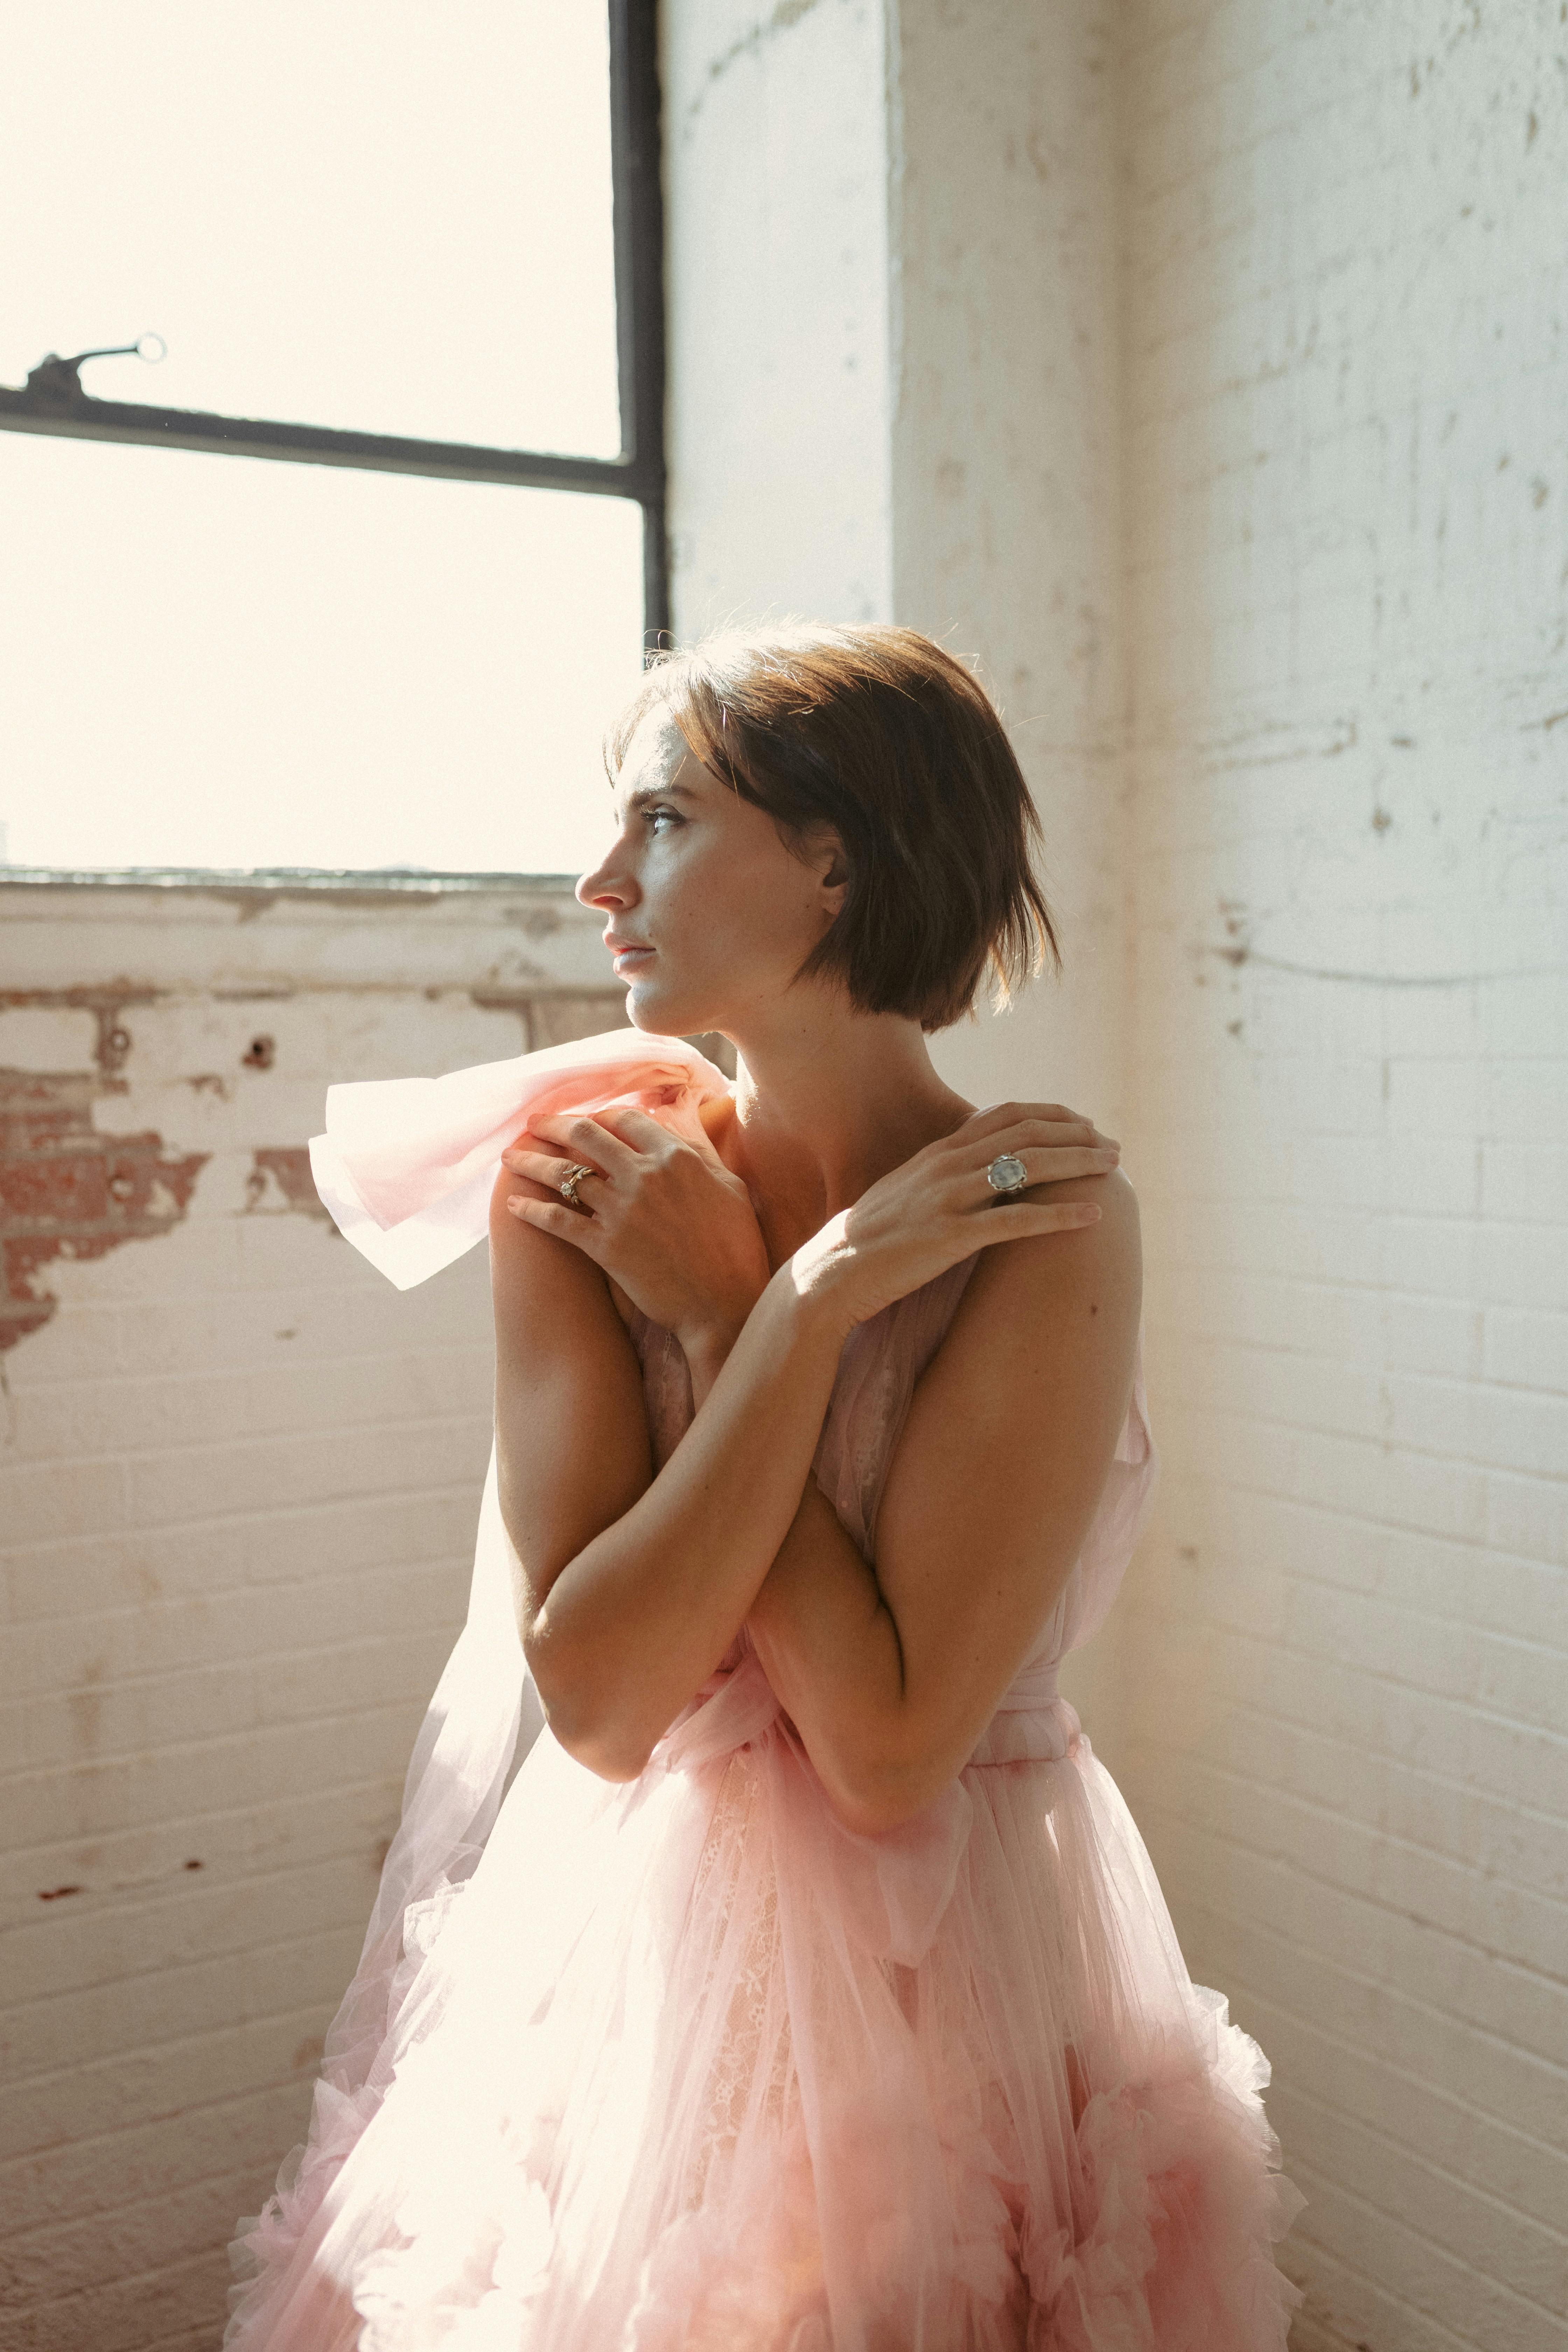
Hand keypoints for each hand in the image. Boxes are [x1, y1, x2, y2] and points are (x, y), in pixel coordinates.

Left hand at [502, 1104, 771, 1352]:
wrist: (724, 1304)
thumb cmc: (736, 1246)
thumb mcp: (729, 1185)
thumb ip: (700, 1148)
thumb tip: (684, 1112)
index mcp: (676, 1156)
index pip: (626, 1118)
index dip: (601, 1115)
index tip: (586, 1119)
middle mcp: (644, 1175)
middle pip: (585, 1135)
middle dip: (554, 1125)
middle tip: (534, 1124)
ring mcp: (621, 1210)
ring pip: (563, 1174)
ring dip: (531, 1163)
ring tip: (511, 1157)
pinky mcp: (605, 1246)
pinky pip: (556, 1220)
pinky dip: (531, 1210)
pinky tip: (513, 1205)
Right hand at [790, 1101, 1119, 1338]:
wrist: (833, 1273)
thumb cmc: (872, 1239)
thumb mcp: (908, 1190)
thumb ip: (943, 1173)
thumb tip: (979, 1169)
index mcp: (939, 1152)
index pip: (1005, 1115)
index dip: (1051, 1114)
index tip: (1083, 1124)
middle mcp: (947, 1165)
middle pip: (1026, 1133)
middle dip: (1076, 1135)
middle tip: (1112, 1147)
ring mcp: (949, 1199)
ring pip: (1028, 1167)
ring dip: (1077, 1164)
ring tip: (1112, 1169)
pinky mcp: (952, 1237)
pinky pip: (1016, 1222)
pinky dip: (1059, 1216)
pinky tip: (1091, 1218)